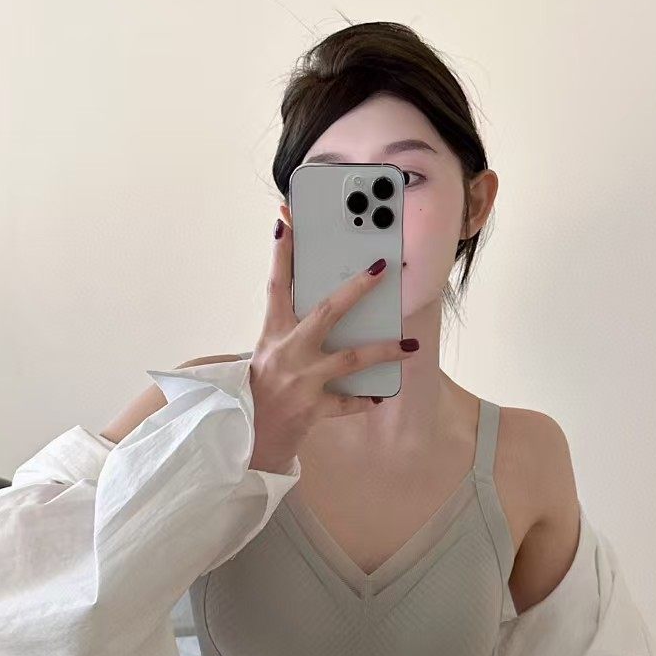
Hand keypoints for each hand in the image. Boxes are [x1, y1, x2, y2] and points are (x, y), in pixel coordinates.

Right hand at [246, 218, 417, 472]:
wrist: (245, 434)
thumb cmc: (263, 387)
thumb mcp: (268, 351)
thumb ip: (292, 328)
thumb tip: (329, 308)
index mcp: (273, 333)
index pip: (277, 286)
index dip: (281, 254)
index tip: (288, 221)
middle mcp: (287, 352)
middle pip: (326, 312)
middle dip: (356, 289)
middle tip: (381, 269)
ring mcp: (300, 380)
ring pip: (350, 358)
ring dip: (384, 351)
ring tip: (409, 346)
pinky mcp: (311, 409)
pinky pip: (346, 402)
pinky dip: (363, 400)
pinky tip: (379, 395)